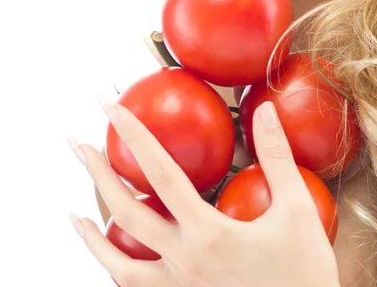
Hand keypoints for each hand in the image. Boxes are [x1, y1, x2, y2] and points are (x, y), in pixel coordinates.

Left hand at [68, 96, 340, 286]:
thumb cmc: (304, 276)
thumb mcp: (298, 212)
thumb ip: (278, 158)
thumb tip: (264, 111)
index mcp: (208, 233)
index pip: (161, 172)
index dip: (135, 135)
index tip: (111, 107)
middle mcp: (183, 260)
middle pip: (126, 210)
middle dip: (98, 173)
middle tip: (76, 145)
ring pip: (119, 259)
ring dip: (91, 233)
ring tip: (72, 212)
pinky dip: (113, 269)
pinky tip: (108, 257)